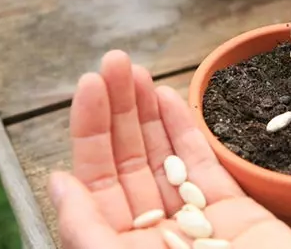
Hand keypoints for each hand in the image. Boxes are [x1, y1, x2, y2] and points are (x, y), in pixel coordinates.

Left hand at [47, 50, 290, 248]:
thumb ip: (85, 232)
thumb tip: (58, 181)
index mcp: (117, 247)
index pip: (95, 179)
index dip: (91, 129)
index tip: (90, 84)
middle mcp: (150, 233)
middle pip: (128, 159)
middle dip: (120, 109)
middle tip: (115, 60)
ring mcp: (193, 221)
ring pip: (163, 155)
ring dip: (149, 111)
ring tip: (137, 70)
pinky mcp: (232, 213)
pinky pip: (204, 165)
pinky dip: (187, 130)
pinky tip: (171, 98)